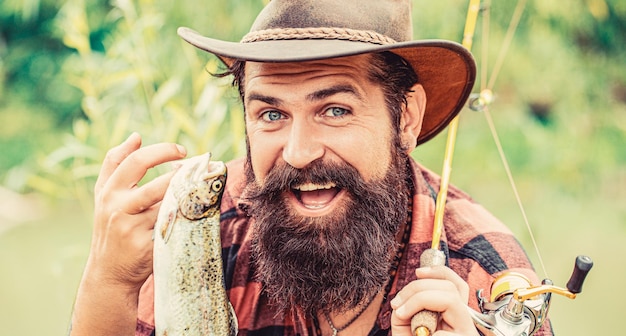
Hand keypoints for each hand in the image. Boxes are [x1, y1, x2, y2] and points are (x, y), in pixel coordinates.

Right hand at [87, 132, 186, 289]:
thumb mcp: (104, 194)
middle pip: (156, 185)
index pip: (135, 162)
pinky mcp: (146, 246)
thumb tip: (136, 136)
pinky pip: (172, 227)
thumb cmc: (110, 225)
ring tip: (200, 189)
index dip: (161, 151)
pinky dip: (185, 218)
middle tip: (199, 169)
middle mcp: (117, 208)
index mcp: (108, 191)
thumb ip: (115, 163)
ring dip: (187, 197)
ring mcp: (132, 229)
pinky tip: (196, 212)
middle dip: (182, 176)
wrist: (108, 271)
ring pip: (168, 207)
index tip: (181, 151)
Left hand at [390, 266, 478, 335]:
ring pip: (451, 297)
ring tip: (401, 314)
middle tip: (397, 303)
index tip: (417, 272)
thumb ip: (408, 309)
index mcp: (453, 318)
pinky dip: (424, 318)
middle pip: (452, 287)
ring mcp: (467, 333)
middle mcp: (465, 325)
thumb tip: (406, 296)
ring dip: (419, 298)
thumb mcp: (406, 327)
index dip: (439, 272)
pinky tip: (414, 330)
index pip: (456, 286)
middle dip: (419, 287)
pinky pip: (445, 324)